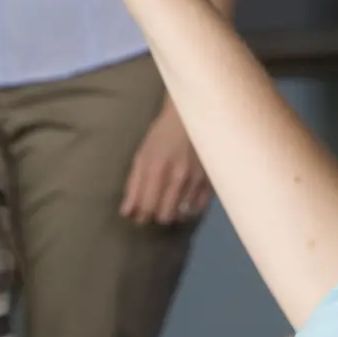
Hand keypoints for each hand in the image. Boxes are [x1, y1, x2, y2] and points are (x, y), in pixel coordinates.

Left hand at [121, 108, 212, 225]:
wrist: (190, 118)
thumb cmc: (162, 135)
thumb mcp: (142, 155)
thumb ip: (134, 185)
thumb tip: (127, 212)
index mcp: (157, 170)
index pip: (147, 207)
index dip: (140, 217)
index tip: (138, 216)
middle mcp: (178, 178)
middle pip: (165, 216)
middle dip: (155, 216)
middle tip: (153, 209)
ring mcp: (196, 180)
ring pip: (182, 215)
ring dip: (172, 213)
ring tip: (168, 205)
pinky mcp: (210, 181)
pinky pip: (199, 208)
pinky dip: (189, 210)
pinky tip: (183, 203)